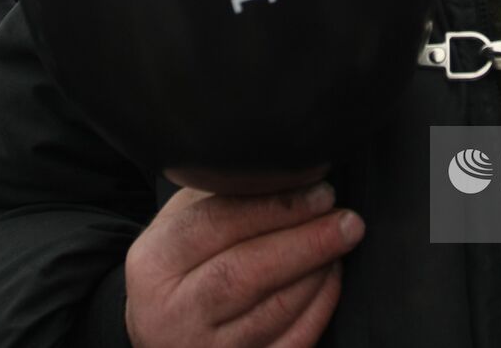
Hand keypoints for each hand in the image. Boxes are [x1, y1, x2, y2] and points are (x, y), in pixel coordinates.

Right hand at [124, 182, 362, 347]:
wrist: (162, 334)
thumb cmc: (181, 267)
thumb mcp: (180, 225)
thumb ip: (222, 196)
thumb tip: (290, 170)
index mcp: (154, 264)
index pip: (216, 225)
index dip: (274, 206)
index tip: (319, 192)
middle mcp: (174, 313)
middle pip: (245, 273)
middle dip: (305, 242)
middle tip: (346, 220)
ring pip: (274, 311)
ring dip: (318, 272)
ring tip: (341, 242)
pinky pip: (292, 342)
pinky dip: (320, 307)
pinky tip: (331, 277)